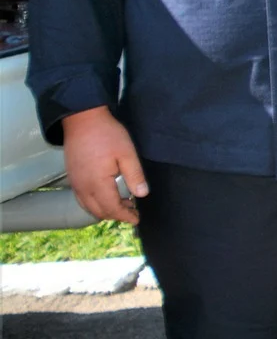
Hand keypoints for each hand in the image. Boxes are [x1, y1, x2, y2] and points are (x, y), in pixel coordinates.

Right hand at [60, 107, 146, 225]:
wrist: (82, 120)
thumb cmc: (107, 134)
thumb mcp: (127, 153)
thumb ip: (134, 175)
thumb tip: (142, 195)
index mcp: (98, 184)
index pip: (112, 209)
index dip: (125, 216)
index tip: (137, 219)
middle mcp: (83, 188)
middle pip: (99, 211)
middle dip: (116, 215)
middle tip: (132, 211)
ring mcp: (75, 183)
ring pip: (89, 207)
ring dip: (105, 209)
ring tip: (123, 203)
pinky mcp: (72, 177)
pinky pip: (82, 198)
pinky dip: (94, 203)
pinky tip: (106, 195)